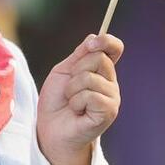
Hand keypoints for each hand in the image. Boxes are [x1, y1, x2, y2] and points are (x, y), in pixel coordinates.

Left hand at [35, 32, 123, 164]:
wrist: (50, 128)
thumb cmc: (56, 101)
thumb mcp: (64, 71)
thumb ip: (80, 55)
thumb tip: (94, 37)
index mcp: (101, 70)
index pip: (114, 48)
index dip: (106, 41)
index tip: (91, 44)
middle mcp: (111, 82)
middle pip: (99, 57)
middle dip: (76, 70)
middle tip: (70, 87)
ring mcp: (112, 97)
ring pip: (90, 77)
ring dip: (72, 89)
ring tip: (72, 102)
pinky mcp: (109, 111)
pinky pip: (90, 95)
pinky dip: (76, 101)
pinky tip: (77, 111)